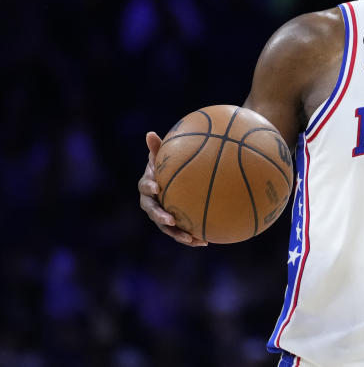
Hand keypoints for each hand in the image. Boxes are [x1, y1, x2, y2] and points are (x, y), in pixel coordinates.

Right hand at [138, 131, 207, 246]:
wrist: (168, 182)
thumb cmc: (165, 167)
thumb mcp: (161, 156)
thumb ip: (157, 148)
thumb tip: (150, 133)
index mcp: (147, 187)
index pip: (145, 187)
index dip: (149, 187)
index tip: (157, 187)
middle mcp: (151, 203)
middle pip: (153, 212)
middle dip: (161, 217)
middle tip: (171, 220)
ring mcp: (161, 215)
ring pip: (167, 228)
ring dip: (178, 234)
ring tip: (191, 239)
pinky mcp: (173, 224)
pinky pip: (181, 232)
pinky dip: (192, 237)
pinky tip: (206, 241)